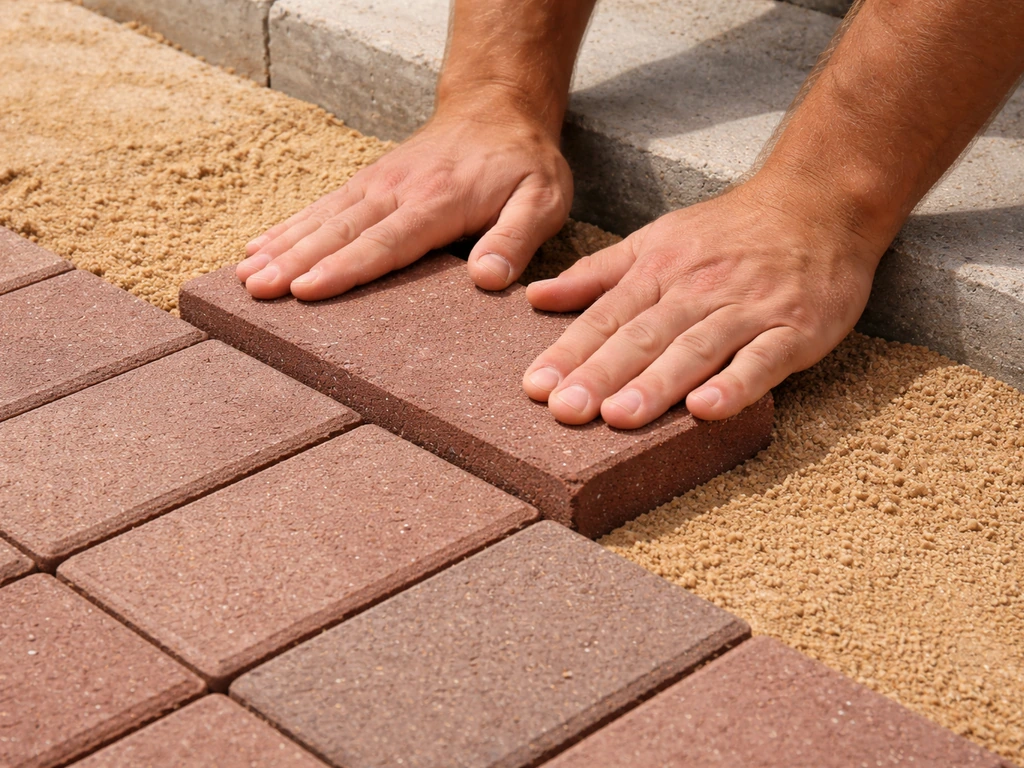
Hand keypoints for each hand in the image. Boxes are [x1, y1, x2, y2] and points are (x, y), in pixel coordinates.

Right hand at [236, 101, 572, 298]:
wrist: (499, 108)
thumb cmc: (523, 164)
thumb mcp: (542, 199)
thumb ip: (516, 238)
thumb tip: (487, 279)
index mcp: (439, 202)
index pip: (386, 242)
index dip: (345, 269)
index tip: (306, 291)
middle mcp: (398, 191)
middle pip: (340, 232)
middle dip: (294, 262)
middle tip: (255, 289)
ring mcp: (378, 184)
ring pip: (323, 218)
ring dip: (282, 246)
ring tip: (245, 274)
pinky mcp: (369, 182)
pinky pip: (324, 205)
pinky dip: (290, 226)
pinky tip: (260, 245)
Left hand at [521, 178, 883, 426]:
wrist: (819, 201)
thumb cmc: (729, 231)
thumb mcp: (655, 240)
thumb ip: (597, 273)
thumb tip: (536, 297)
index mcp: (659, 269)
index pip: (606, 317)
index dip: (570, 352)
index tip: (536, 387)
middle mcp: (697, 289)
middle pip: (643, 336)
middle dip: (601, 374)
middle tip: (564, 411)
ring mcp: (746, 309)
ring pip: (694, 348)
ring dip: (656, 384)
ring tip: (619, 418)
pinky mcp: (794, 328)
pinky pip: (762, 359)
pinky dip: (735, 384)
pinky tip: (706, 410)